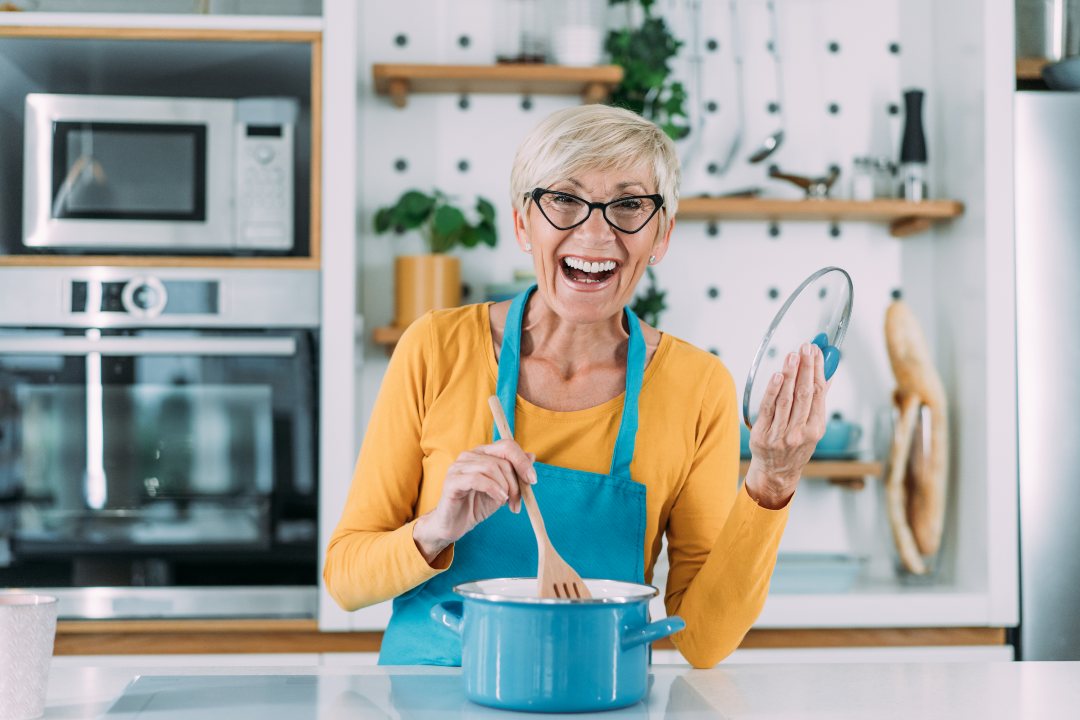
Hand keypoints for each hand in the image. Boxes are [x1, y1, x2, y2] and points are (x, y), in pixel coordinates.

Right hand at [412, 440, 536, 562]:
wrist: (455, 525)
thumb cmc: (477, 505)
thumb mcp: (503, 489)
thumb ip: (515, 473)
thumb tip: (531, 456)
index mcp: (482, 453)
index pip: (507, 446)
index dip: (522, 462)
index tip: (532, 480)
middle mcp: (469, 455)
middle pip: (502, 460)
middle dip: (515, 482)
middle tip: (518, 502)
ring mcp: (458, 467)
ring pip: (491, 468)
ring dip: (505, 488)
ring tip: (507, 503)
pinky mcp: (451, 481)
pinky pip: (477, 479)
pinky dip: (493, 489)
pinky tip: (499, 500)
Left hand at [745, 342, 828, 508]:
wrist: (776, 473)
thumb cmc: (795, 447)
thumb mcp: (813, 429)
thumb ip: (817, 402)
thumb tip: (826, 375)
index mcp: (816, 429)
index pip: (818, 394)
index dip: (818, 371)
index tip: (818, 352)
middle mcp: (800, 432)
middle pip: (804, 394)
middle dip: (806, 368)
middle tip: (806, 347)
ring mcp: (781, 434)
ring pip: (787, 399)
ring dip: (790, 374)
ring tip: (793, 355)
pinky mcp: (763, 434)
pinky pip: (768, 408)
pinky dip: (773, 390)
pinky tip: (778, 375)